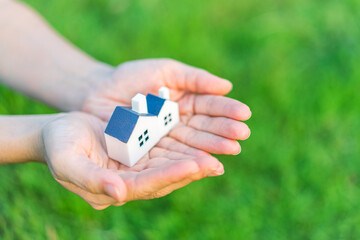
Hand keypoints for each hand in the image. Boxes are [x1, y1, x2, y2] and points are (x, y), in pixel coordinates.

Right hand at [42, 112, 224, 209]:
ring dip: (195, 160)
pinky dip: (186, 149)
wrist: (61, 132)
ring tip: (220, 153)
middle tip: (216, 162)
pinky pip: (168, 154)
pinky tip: (204, 145)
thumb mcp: (68, 161)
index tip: (195, 165)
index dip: (170, 176)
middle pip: (165, 178)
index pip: (147, 185)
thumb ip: (90, 179)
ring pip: (171, 166)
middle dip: (191, 170)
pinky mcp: (143, 154)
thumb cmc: (59, 145)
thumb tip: (117, 195)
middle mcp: (131, 182)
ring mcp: (139, 168)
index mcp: (114, 187)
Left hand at [83, 59, 251, 155]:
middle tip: (242, 135)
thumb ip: (194, 78)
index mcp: (185, 102)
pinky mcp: (151, 153)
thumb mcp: (165, 70)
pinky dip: (188, 159)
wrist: (96, 91)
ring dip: (211, 148)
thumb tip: (227, 85)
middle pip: (204, 128)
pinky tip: (205, 161)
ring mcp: (166, 139)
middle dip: (223, 131)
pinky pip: (170, 156)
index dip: (227, 110)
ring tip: (230, 150)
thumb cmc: (130, 78)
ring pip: (191, 144)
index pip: (209, 107)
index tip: (244, 114)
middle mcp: (179, 123)